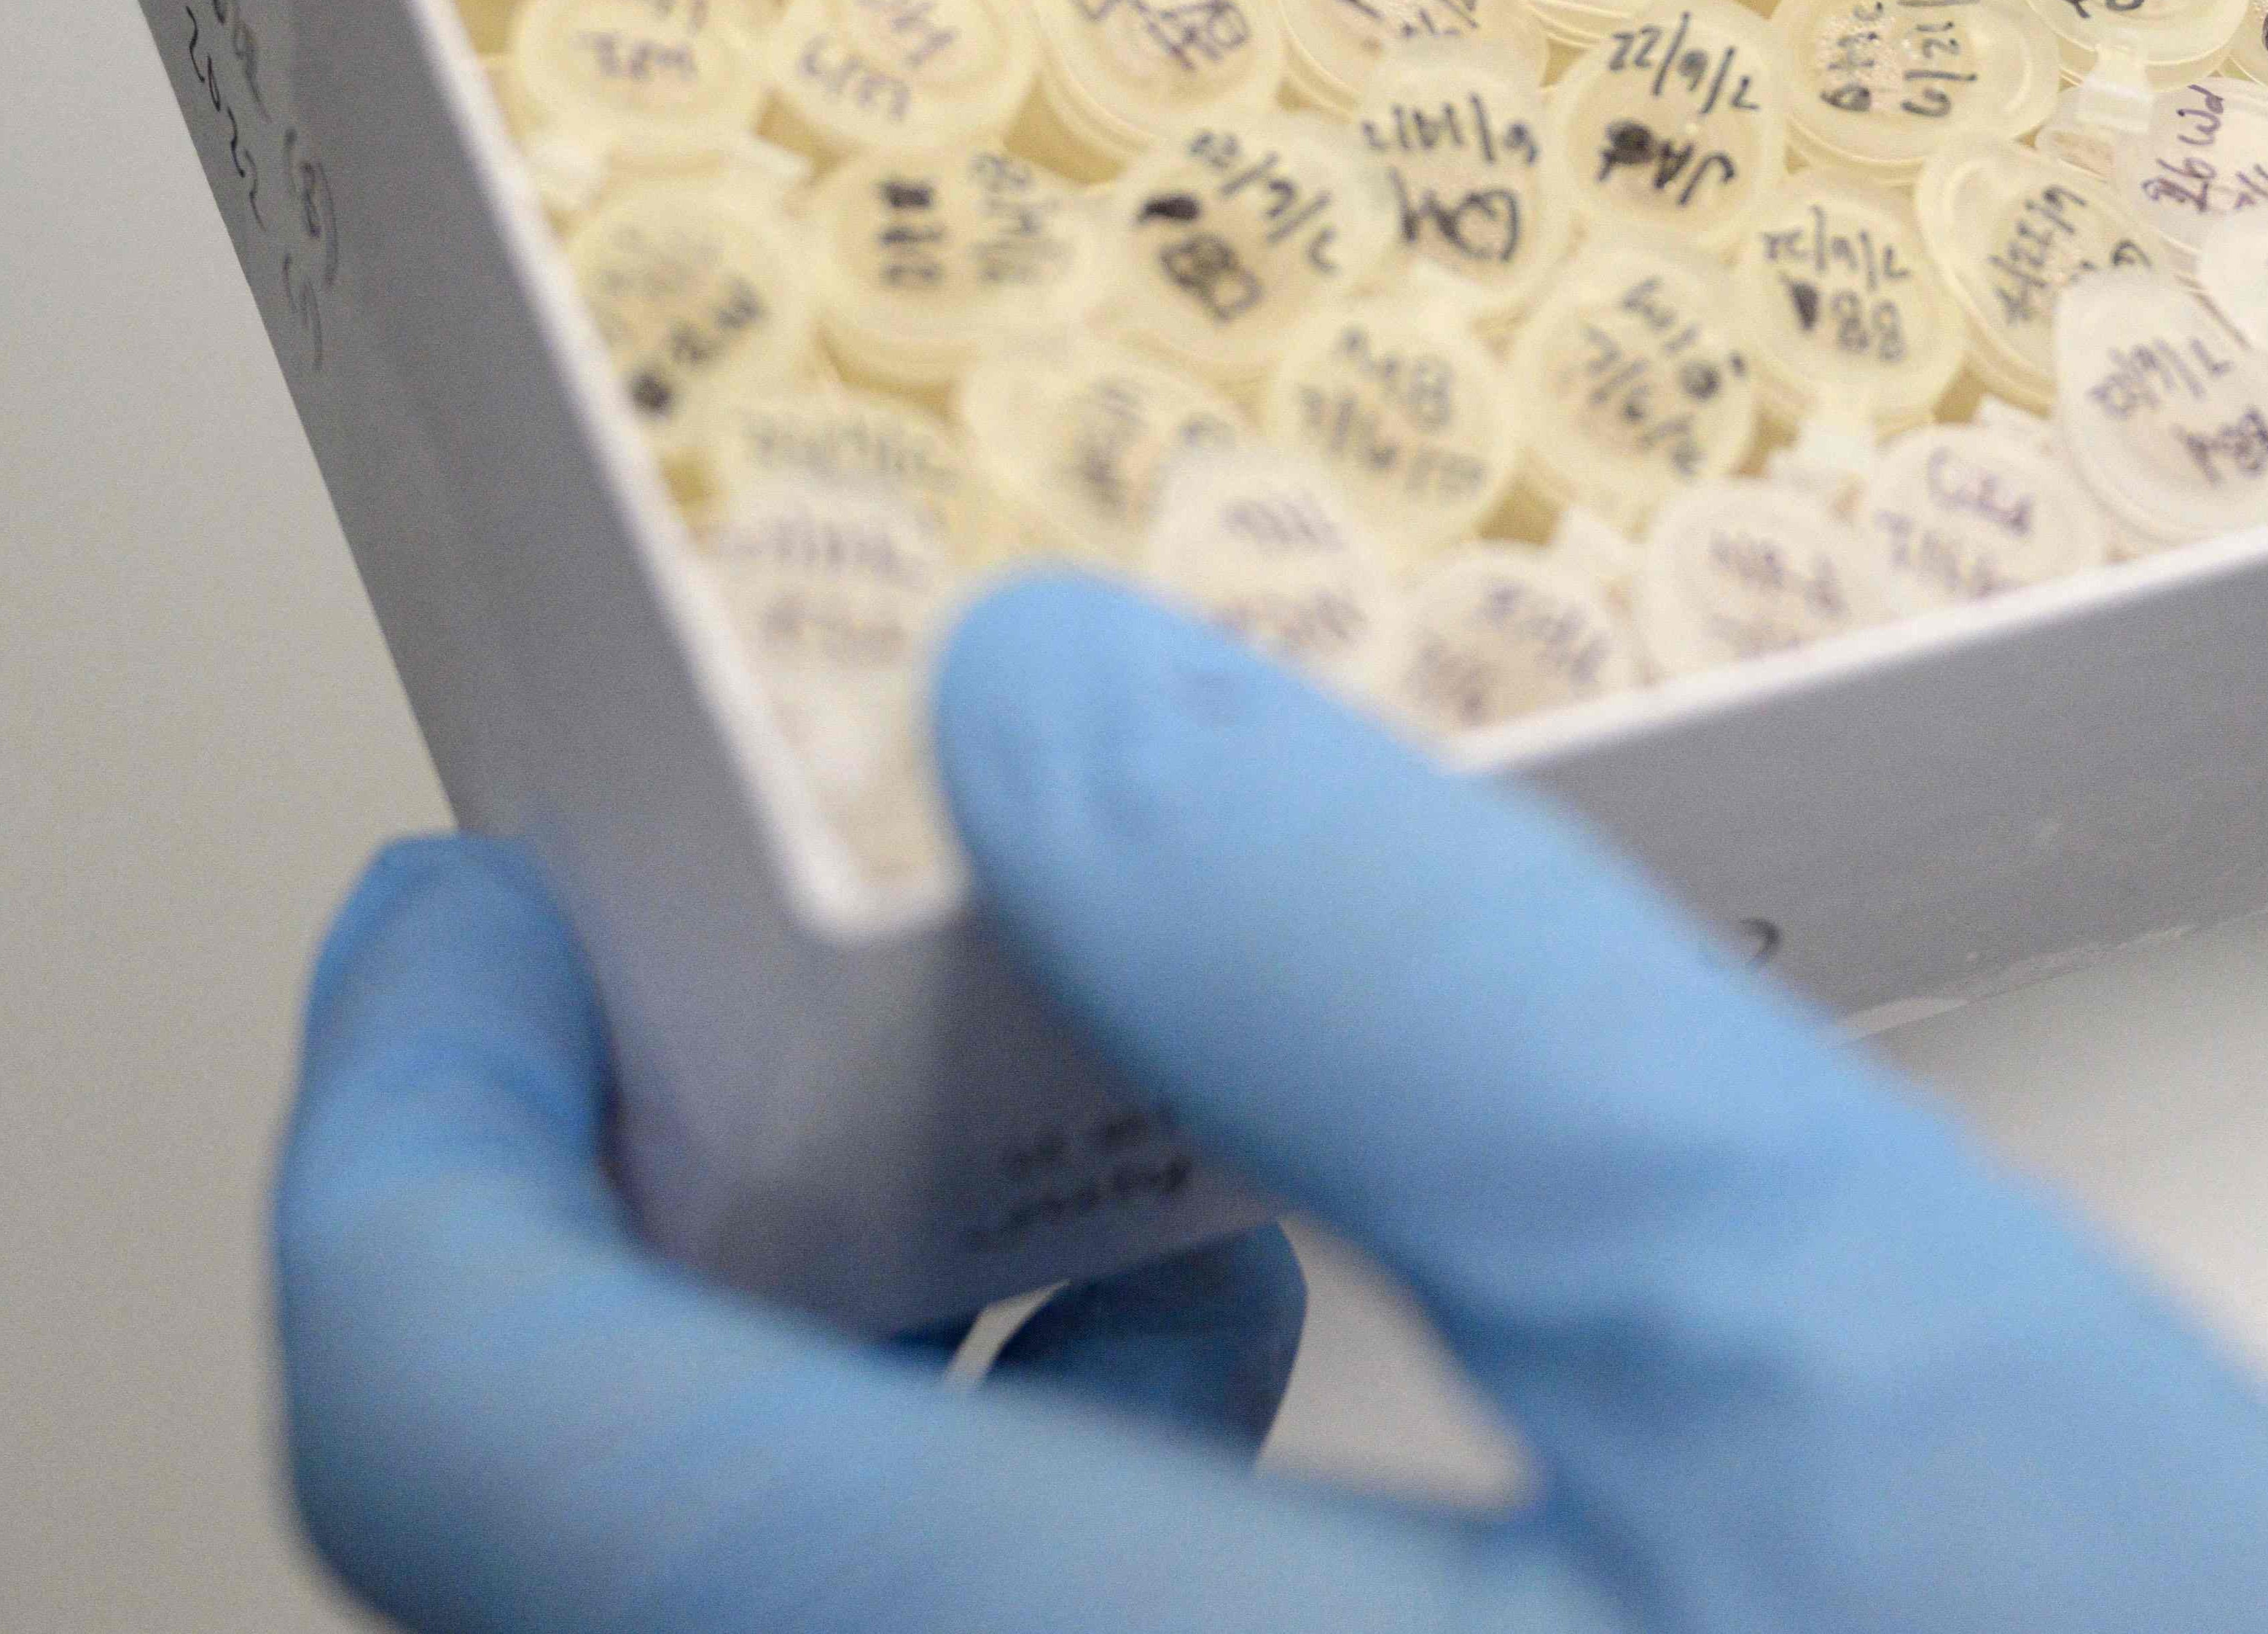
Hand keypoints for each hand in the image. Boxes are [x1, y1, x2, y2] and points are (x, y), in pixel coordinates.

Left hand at [278, 572, 2267, 1632]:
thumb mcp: (1854, 1319)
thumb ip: (1423, 995)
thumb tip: (1060, 720)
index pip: (491, 1456)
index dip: (413, 1134)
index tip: (472, 917)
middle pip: (584, 1590)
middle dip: (614, 1252)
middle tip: (716, 1002)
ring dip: (805, 1412)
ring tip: (1036, 1189)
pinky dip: (1005, 1546)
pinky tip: (1247, 1423)